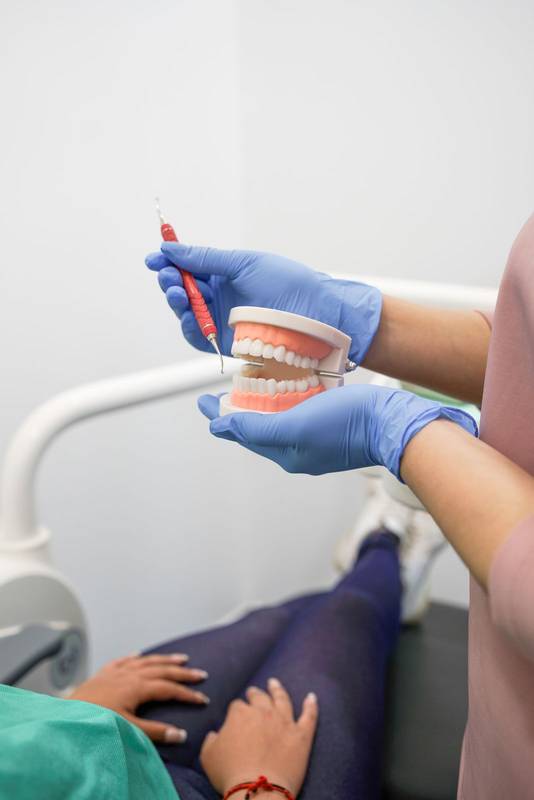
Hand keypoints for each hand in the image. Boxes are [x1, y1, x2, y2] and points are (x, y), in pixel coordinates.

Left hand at [68, 652, 208, 743]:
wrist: (66, 718)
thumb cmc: (96, 722)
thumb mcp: (128, 728)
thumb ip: (155, 732)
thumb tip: (181, 734)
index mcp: (137, 687)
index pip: (169, 688)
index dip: (187, 694)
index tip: (202, 699)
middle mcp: (129, 675)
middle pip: (162, 670)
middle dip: (182, 672)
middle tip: (200, 674)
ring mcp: (115, 672)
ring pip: (145, 661)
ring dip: (164, 660)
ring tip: (180, 658)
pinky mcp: (102, 674)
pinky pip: (122, 661)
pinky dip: (133, 657)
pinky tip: (138, 655)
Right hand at [145, 244, 381, 362]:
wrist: (316, 316)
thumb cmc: (290, 285)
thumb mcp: (245, 263)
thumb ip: (207, 258)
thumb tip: (172, 247)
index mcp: (228, 273)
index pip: (191, 266)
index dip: (171, 261)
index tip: (155, 257)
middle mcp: (223, 296)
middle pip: (185, 289)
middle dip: (171, 280)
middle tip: (167, 276)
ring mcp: (223, 320)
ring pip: (188, 312)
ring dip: (177, 302)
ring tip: (176, 292)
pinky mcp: (227, 342)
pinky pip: (198, 336)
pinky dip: (189, 325)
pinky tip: (187, 315)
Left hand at [198, 384, 477, 478]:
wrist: (392, 423)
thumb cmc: (347, 423)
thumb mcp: (295, 425)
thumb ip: (257, 428)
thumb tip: (221, 428)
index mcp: (286, 454)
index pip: (243, 434)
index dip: (221, 418)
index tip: (203, 402)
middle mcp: (298, 451)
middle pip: (257, 431)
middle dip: (237, 414)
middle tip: (220, 396)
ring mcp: (315, 441)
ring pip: (276, 423)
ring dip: (258, 408)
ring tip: (246, 390)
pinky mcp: (330, 428)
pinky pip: (296, 417)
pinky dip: (283, 404)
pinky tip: (284, 390)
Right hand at [200, 678, 317, 797]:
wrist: (258, 790)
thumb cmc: (230, 774)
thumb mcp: (208, 756)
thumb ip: (210, 740)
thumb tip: (214, 734)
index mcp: (240, 714)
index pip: (237, 706)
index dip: (235, 712)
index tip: (234, 718)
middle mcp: (264, 712)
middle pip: (259, 697)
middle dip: (254, 694)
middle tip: (252, 692)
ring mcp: (285, 722)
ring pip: (282, 699)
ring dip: (278, 690)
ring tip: (274, 683)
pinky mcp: (302, 735)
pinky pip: (309, 716)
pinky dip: (311, 706)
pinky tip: (312, 697)